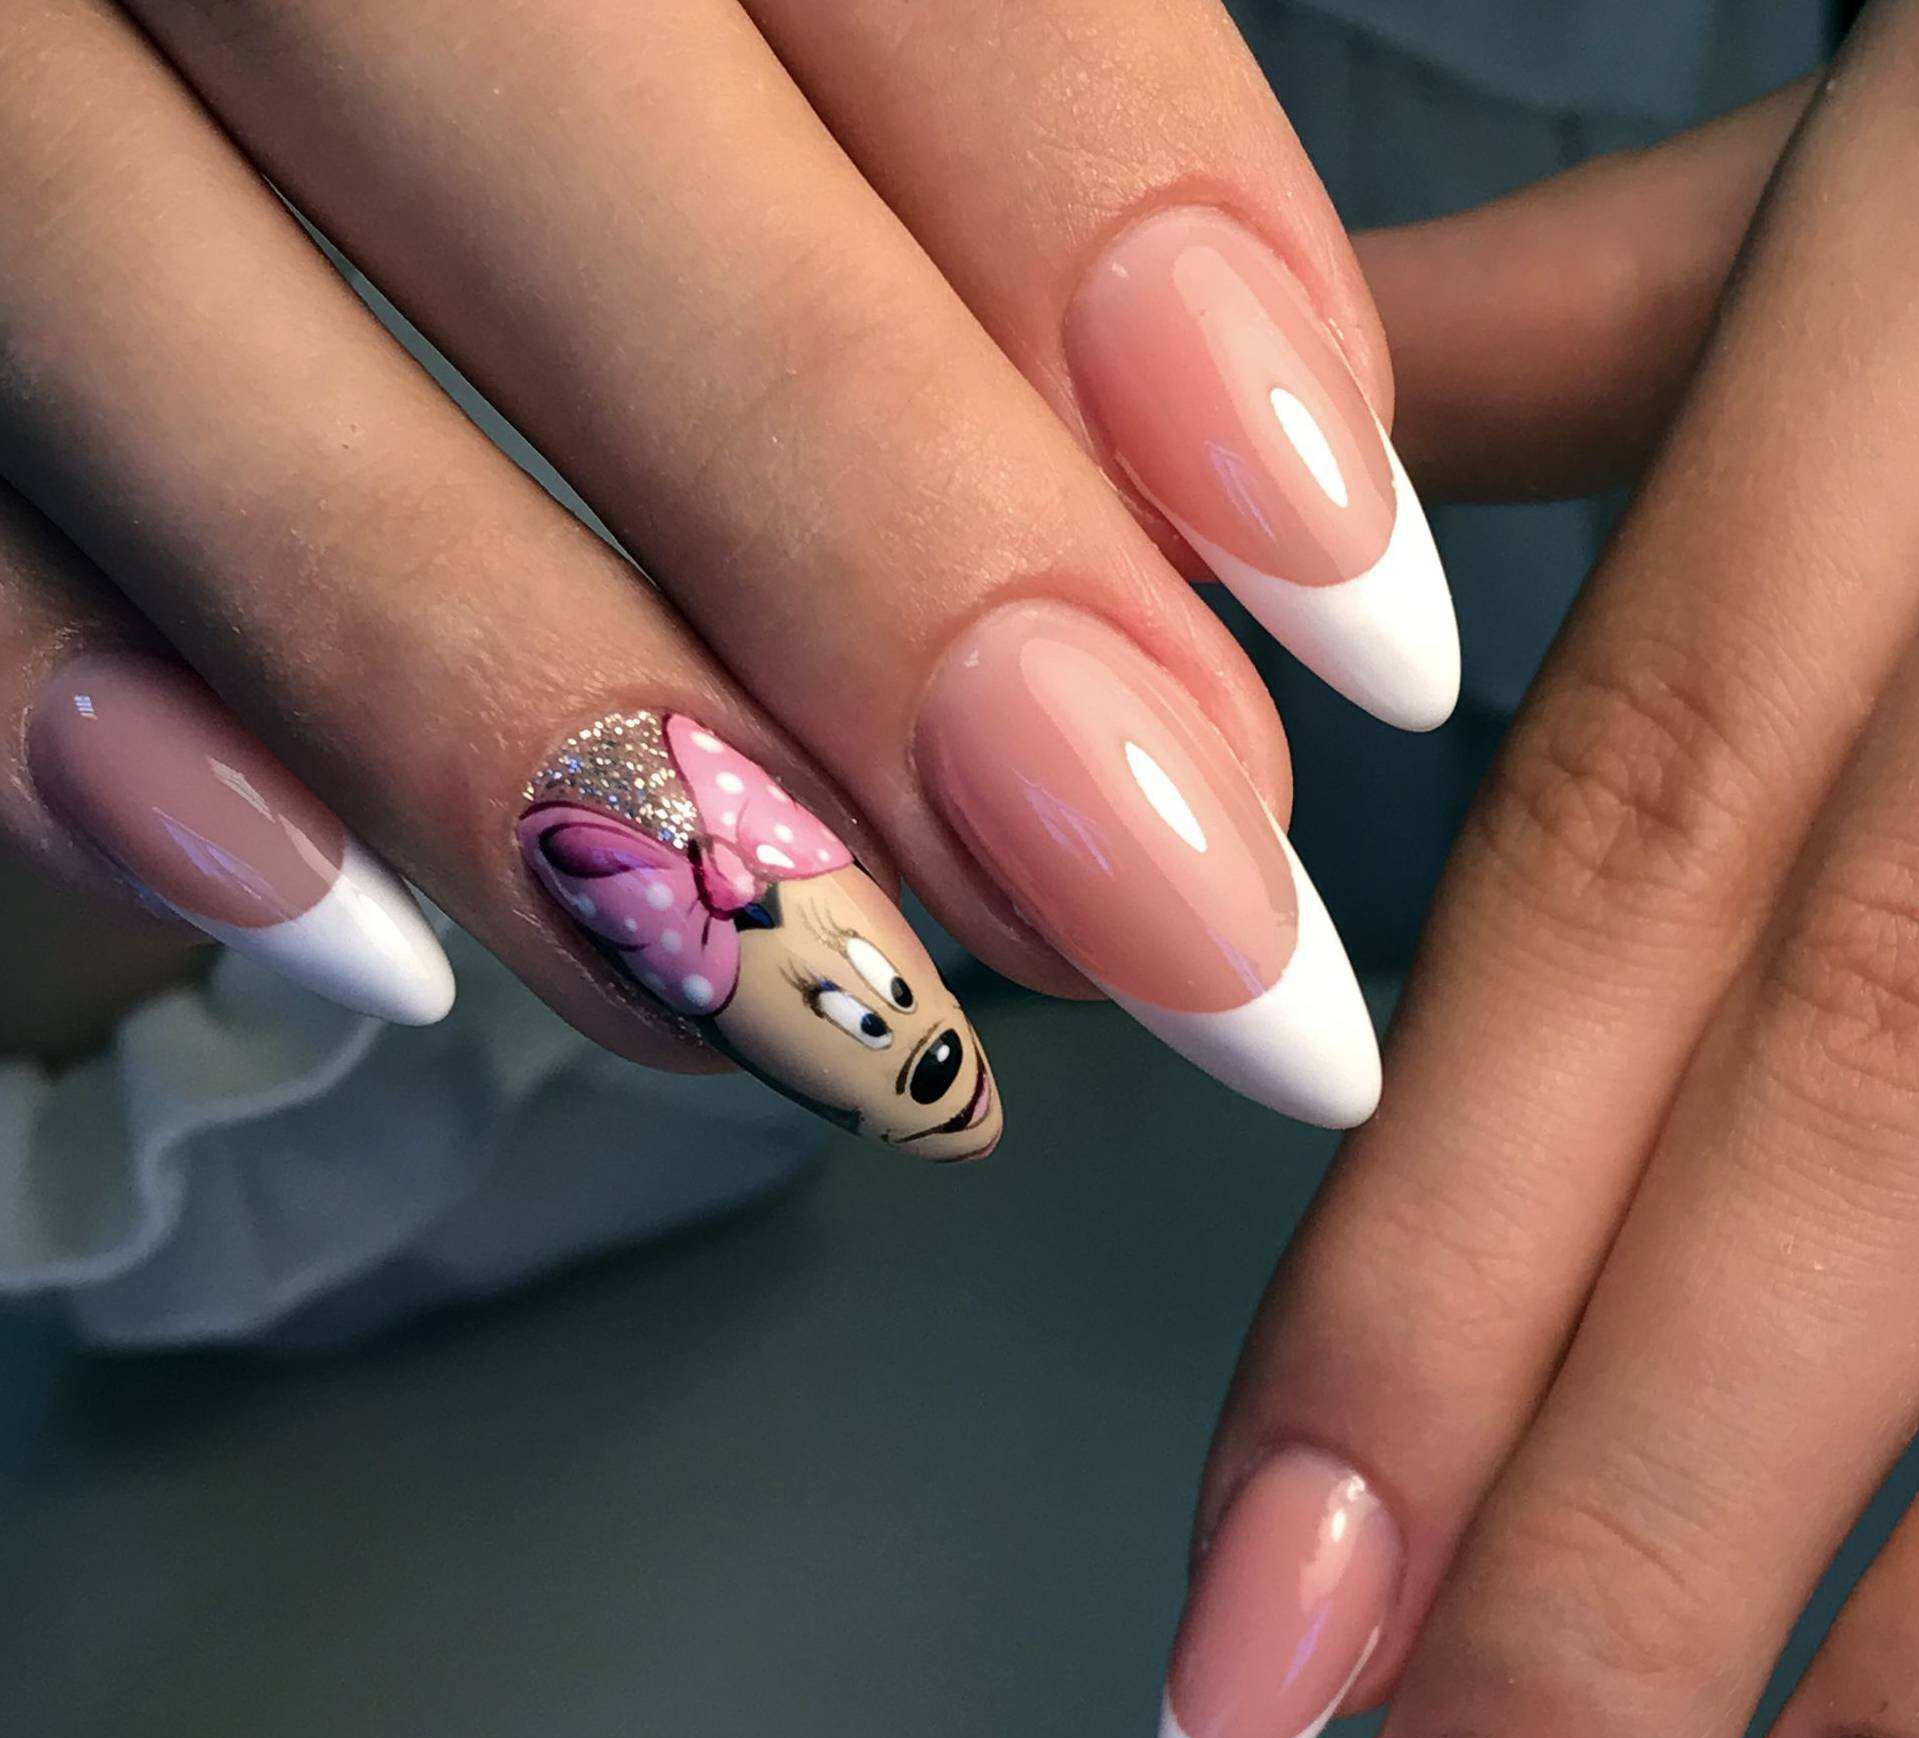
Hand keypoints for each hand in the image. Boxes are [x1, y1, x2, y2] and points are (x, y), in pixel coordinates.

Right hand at [0, 0, 1467, 1149]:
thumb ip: (1006, 140)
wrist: (216, 13)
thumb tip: (1271, 498)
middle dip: (879, 537)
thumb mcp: (793, 7)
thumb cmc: (601, 34)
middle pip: (524, 88)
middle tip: (1172, 900)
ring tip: (840, 1016)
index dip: (1124, 237)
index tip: (1351, 607)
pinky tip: (330, 920)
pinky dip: (67, 695)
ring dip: (521, 707)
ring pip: (144, 306)